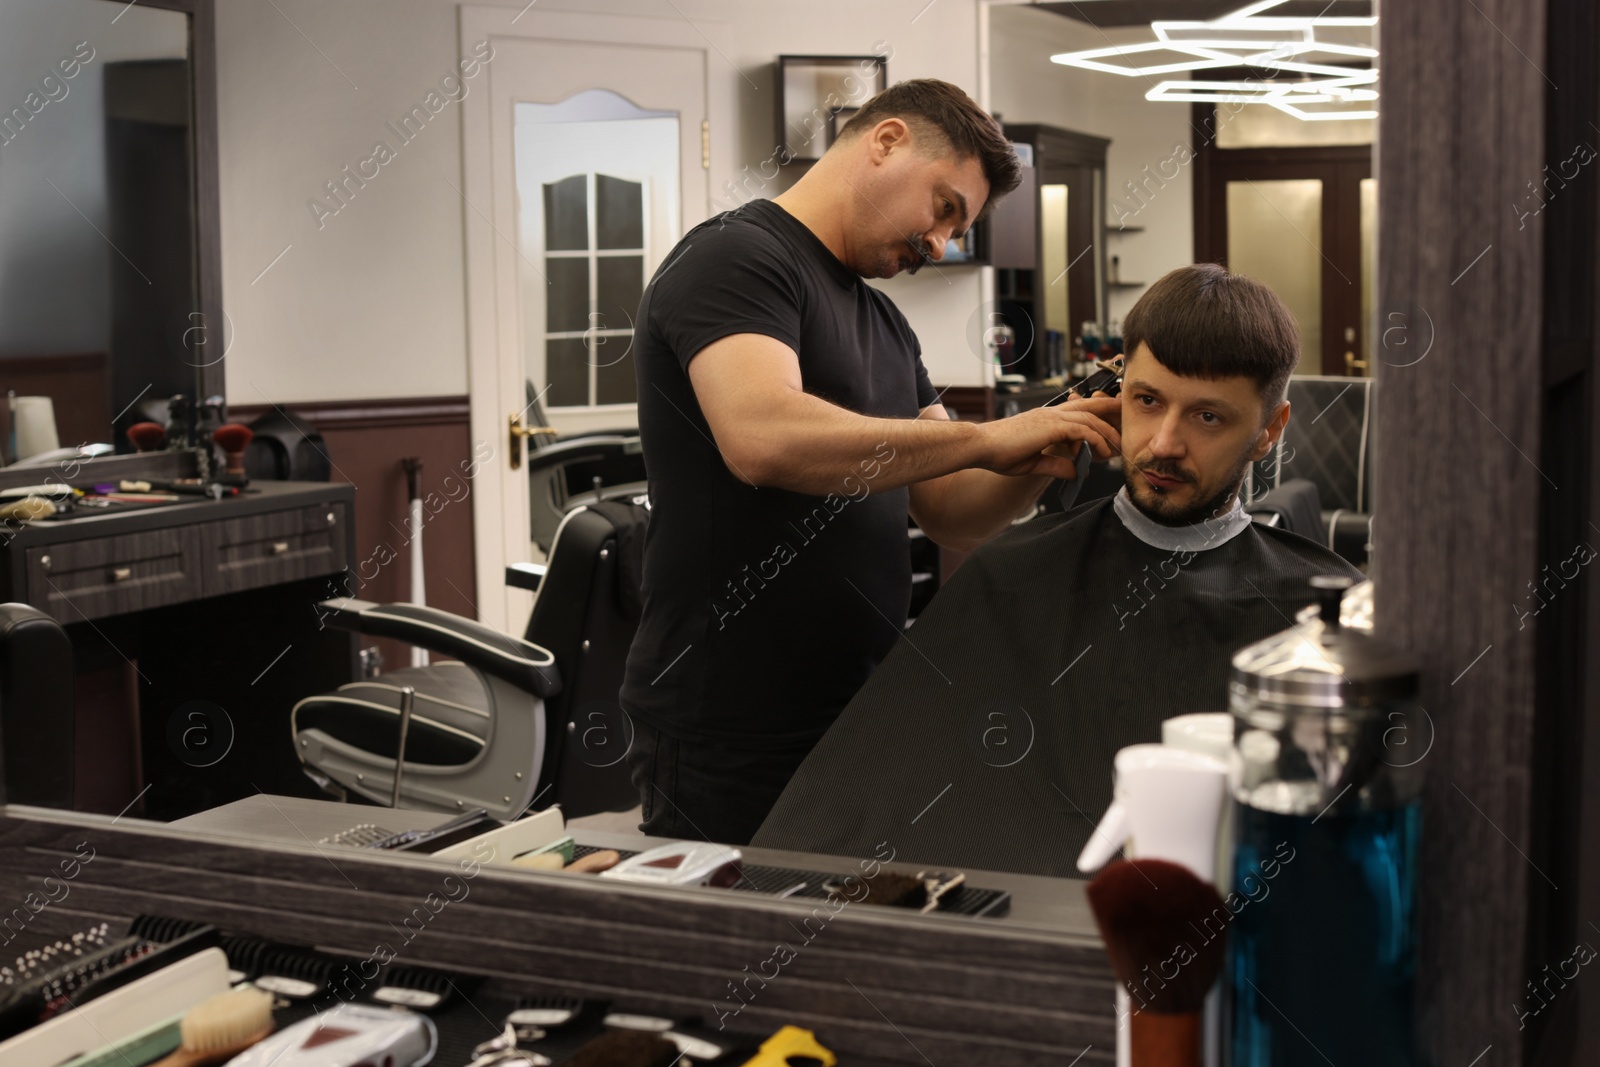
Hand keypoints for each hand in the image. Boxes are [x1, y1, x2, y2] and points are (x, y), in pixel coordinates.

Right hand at [977, 396, 1120, 479]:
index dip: (1096, 415)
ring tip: (1116, 448)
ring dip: (1106, 433)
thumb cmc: (998, 453)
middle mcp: (1051, 413)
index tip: (1108, 430)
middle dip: (1110, 412)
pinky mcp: (1052, 426)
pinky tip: (1100, 453)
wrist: (981, 446)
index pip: (1077, 411)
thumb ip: (1055, 465)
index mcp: (1046, 419)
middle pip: (1090, 406)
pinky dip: (1095, 441)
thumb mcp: (1033, 463)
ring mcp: (1052, 417)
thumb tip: (1075, 472)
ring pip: (1091, 418)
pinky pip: (1083, 430)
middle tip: (1126, 425)